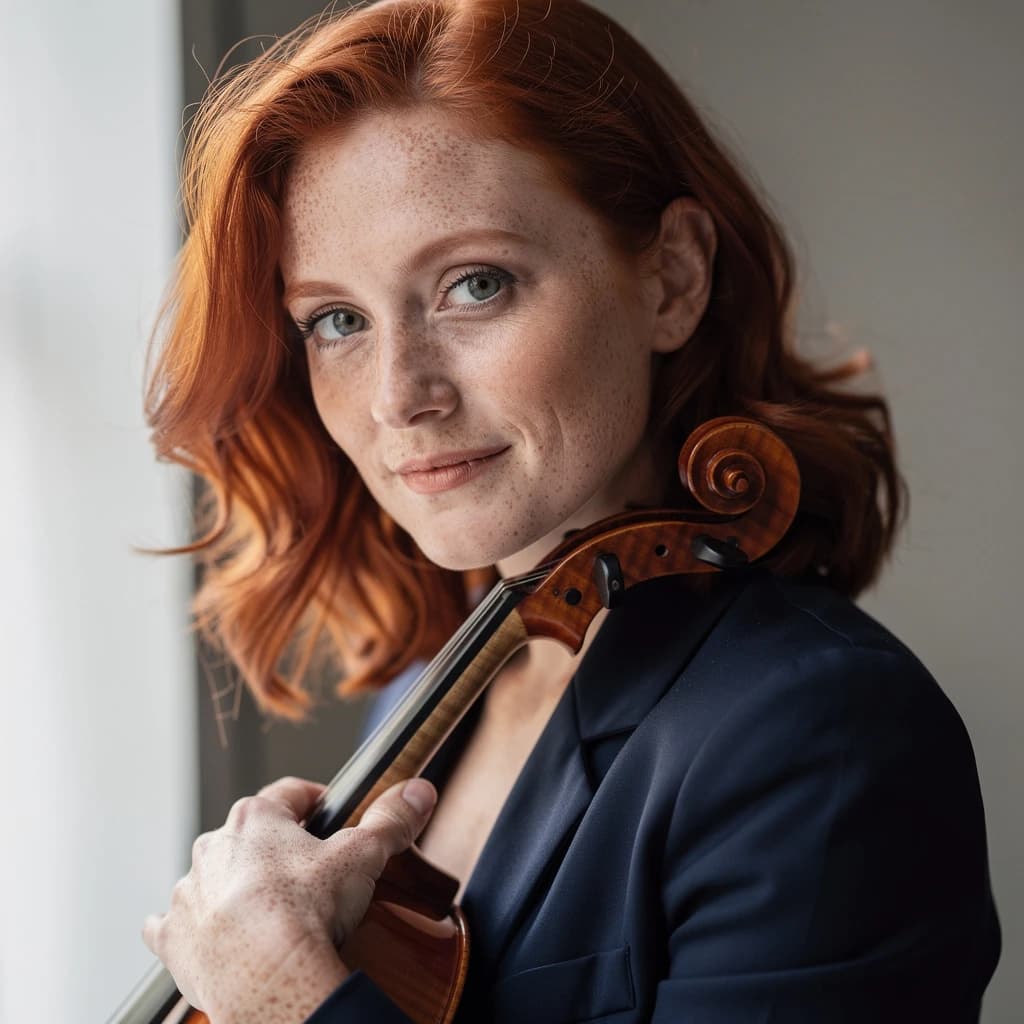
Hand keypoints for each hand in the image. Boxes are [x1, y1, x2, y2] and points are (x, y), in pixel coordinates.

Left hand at [143, 775, 437, 1023]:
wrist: (267, 975)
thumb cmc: (308, 909)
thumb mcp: (362, 855)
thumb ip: (391, 820)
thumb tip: (420, 791)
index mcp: (255, 818)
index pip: (289, 794)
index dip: (315, 802)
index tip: (330, 815)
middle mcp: (213, 847)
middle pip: (248, 836)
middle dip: (274, 850)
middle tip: (307, 875)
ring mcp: (189, 894)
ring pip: (209, 878)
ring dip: (231, 888)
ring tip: (265, 913)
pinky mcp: (173, 939)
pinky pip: (169, 926)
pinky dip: (187, 929)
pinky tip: (208, 936)